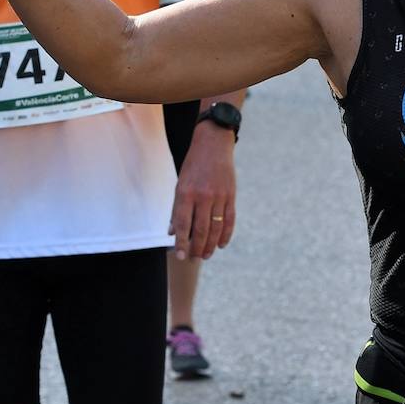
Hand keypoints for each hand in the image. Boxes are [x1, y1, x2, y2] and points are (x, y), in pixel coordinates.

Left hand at [169, 124, 236, 261]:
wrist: (213, 145)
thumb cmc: (193, 166)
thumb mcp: (180, 184)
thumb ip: (177, 209)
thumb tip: (173, 232)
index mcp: (186, 193)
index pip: (183, 224)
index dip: (182, 242)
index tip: (180, 256)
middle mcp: (203, 196)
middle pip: (200, 229)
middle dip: (197, 247)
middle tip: (194, 258)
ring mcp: (219, 196)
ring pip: (215, 227)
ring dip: (210, 244)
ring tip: (206, 255)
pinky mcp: (231, 196)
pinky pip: (229, 220)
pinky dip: (226, 234)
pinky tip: (221, 244)